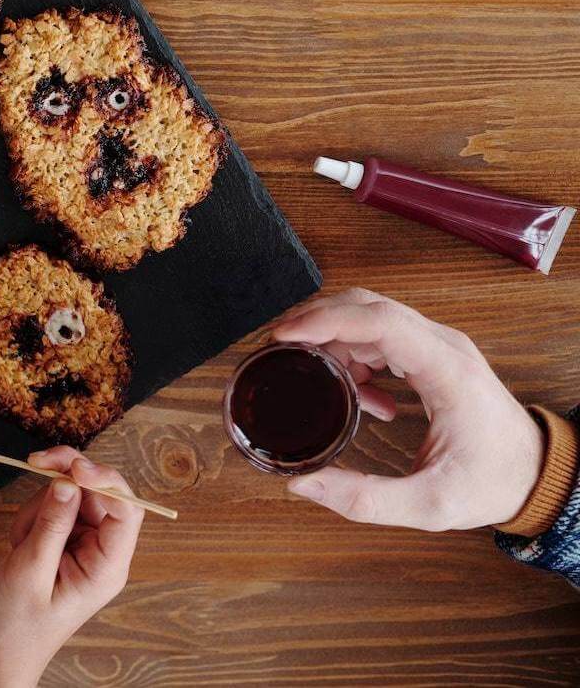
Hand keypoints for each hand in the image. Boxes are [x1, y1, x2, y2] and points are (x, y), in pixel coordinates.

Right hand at [0, 448, 143, 687]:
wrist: (6, 646)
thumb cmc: (19, 621)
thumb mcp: (29, 570)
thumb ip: (51, 524)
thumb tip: (68, 481)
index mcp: (108, 567)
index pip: (125, 511)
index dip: (105, 481)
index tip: (74, 467)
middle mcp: (104, 551)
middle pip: (100, 492)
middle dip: (67, 476)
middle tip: (35, 460)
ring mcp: (87, 543)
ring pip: (73, 494)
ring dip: (40, 505)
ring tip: (20, 541)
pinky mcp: (69, 538)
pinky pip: (56, 506)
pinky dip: (33, 515)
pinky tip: (20, 543)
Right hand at [272, 288, 543, 530]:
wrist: (537, 474)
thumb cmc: (492, 484)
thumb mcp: (429, 506)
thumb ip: (364, 499)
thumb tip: (302, 484)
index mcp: (447, 372)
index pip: (381, 321)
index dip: (326, 320)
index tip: (284, 334)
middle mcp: (443, 346)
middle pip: (368, 306)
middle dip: (315, 320)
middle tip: (276, 349)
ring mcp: (438, 346)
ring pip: (370, 316)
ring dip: (332, 339)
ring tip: (312, 379)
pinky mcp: (431, 354)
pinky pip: (380, 335)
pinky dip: (352, 354)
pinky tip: (356, 396)